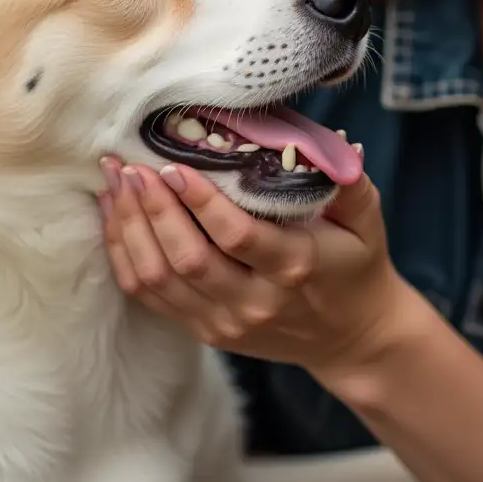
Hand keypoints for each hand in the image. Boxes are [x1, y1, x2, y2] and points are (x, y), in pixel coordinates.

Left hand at [97, 154, 410, 378]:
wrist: (351, 336)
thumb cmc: (354, 265)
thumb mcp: (366, 222)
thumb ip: (350, 183)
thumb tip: (336, 144)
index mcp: (295, 266)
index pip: (237, 235)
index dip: (200, 201)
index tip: (173, 166)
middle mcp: (255, 301)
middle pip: (187, 257)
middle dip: (151, 208)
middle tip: (131, 166)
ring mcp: (225, 322)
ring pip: (159, 277)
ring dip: (129, 227)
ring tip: (116, 183)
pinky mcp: (204, 331)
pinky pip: (150, 296)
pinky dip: (125, 255)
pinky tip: (116, 217)